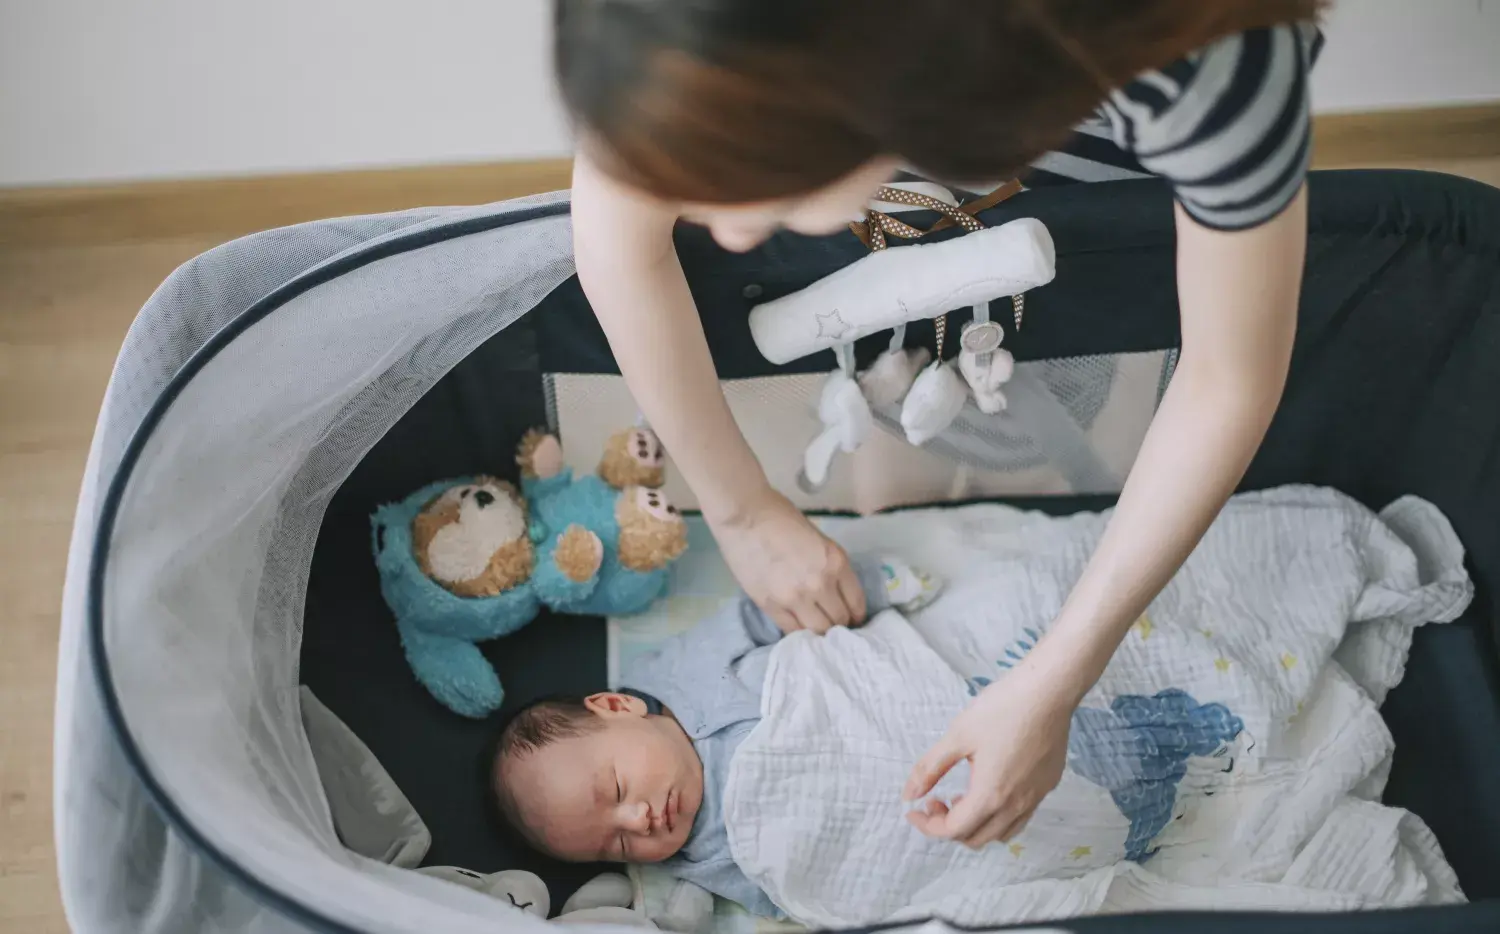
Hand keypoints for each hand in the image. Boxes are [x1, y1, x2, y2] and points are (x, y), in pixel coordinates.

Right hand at [708, 488, 865, 633]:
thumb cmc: (779, 516)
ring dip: (820, 630)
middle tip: (834, 623)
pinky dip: (798, 632)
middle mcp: (821, 584)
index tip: (852, 618)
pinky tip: (799, 628)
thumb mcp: (819, 538)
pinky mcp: (771, 605)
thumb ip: (829, 565)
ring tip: (816, 627)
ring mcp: (795, 598)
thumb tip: (833, 590)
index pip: (856, 603)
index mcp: (836, 562)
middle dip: (840, 624)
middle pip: (840, 620)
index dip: (857, 615)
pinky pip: (791, 630)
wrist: (742, 515)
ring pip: (818, 630)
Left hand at [903, 665, 1073, 847]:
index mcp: (990, 795)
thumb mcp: (957, 736)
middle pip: (977, 838)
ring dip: (975, 824)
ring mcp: (1036, 798)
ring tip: (962, 795)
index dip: (928, 825)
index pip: (953, 830)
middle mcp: (1015, 806)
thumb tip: (909, 795)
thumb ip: (930, 769)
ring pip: (1001, 833)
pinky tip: (990, 786)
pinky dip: (998, 816)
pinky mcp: (1047, 786)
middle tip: (936, 799)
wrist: (1048, 692)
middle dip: (949, 826)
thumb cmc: (1000, 710)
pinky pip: (1020, 817)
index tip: (915, 809)